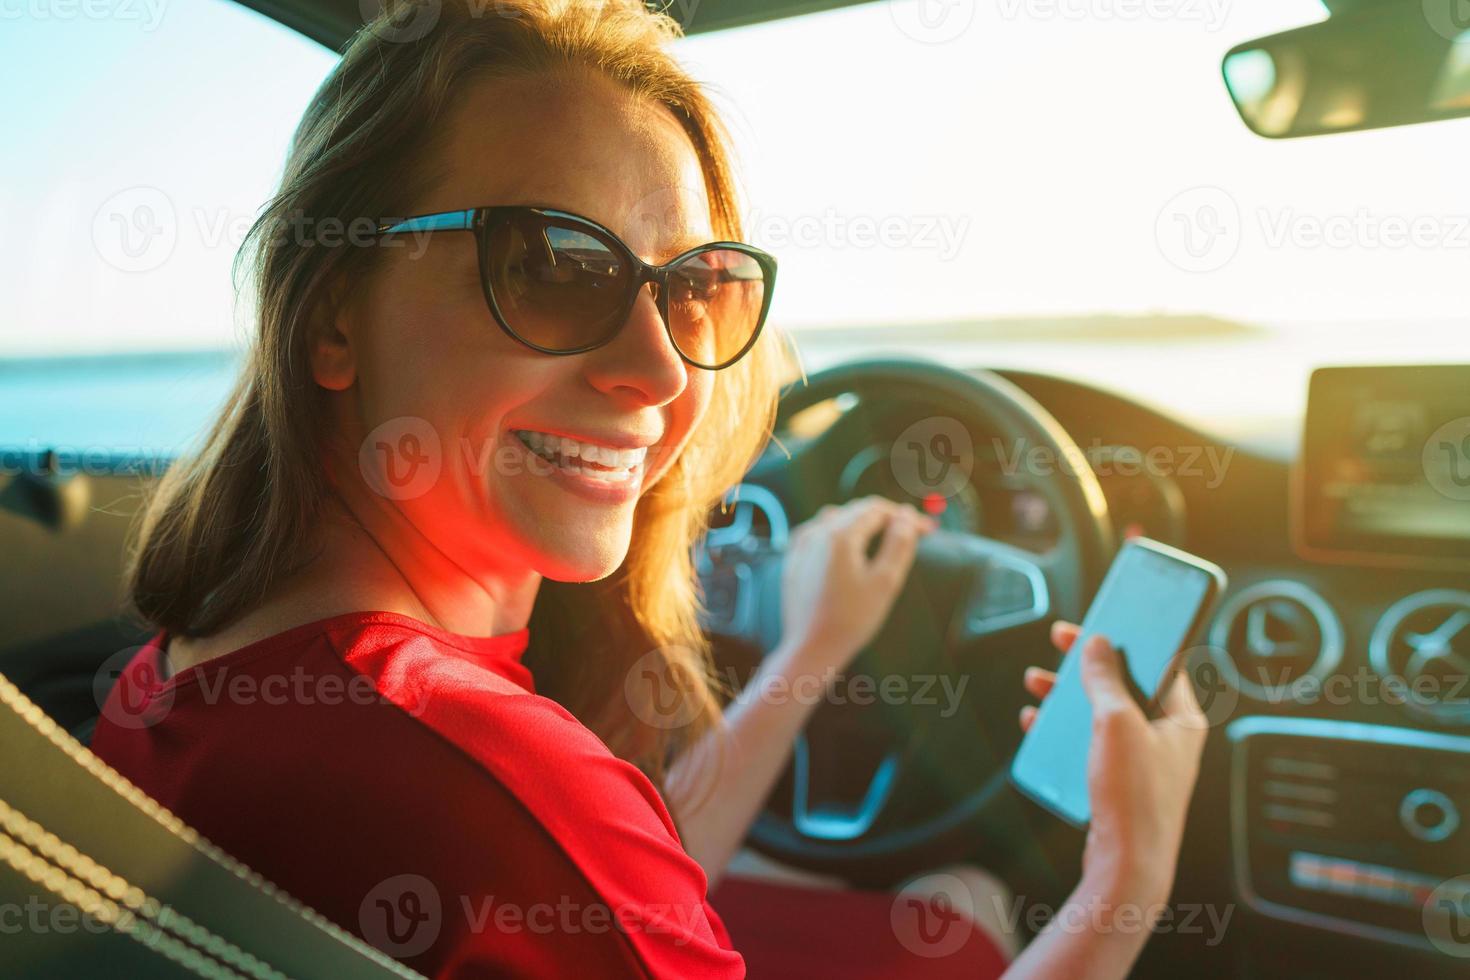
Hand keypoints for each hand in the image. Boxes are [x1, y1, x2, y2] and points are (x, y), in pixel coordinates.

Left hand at [776, 496, 935, 673]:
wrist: (811, 648)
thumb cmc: (851, 620)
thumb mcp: (885, 582)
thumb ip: (899, 544)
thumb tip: (908, 516)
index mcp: (840, 535)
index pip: (878, 510)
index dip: (905, 516)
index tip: (927, 529)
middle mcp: (816, 533)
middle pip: (856, 511)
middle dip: (886, 517)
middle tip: (912, 532)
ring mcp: (801, 546)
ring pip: (836, 518)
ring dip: (861, 521)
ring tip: (883, 534)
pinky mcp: (793, 560)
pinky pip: (817, 532)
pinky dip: (837, 531)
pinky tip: (846, 543)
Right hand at [1020, 622, 1207, 904]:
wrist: (1127, 867)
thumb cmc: (1135, 798)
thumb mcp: (1116, 723)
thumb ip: (1105, 679)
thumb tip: (1098, 645)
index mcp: (1183, 719)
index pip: (1159, 661)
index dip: (1129, 637)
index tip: (1101, 619)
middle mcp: (1167, 738)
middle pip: (1125, 684)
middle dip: (1088, 665)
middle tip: (1061, 644)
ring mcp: (1143, 760)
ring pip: (1102, 712)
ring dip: (1069, 694)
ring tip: (1038, 683)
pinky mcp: (1119, 781)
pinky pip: (1089, 742)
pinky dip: (1063, 729)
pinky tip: (1038, 724)